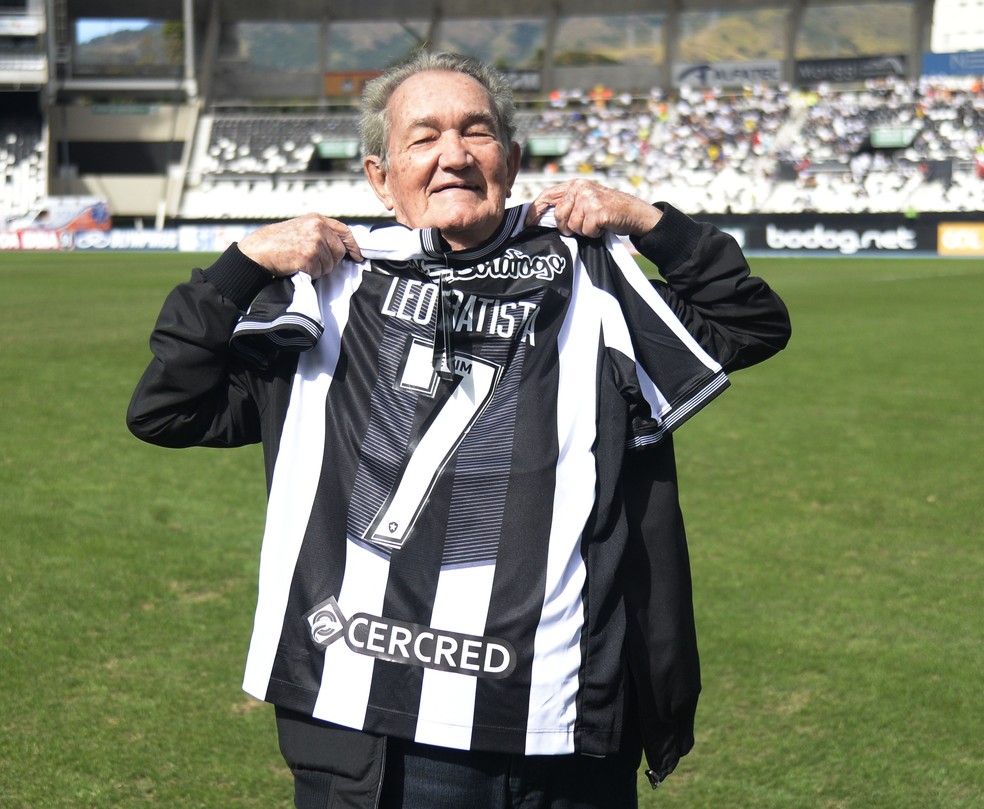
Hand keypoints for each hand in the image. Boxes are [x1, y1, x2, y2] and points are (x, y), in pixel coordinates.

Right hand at [238, 213, 363, 278]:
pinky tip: (297, 266)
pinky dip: (310, 274)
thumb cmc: (276, 241)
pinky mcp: (308, 257)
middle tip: (313, 261)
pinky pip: (318, 272)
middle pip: (339, 252)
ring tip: (301, 261)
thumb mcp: (300, 227)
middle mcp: (317, 228)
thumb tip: (341, 247)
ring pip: (330, 265)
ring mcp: (314, 242)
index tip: (358, 256)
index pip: (344, 231)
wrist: (257, 250)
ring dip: (318, 269)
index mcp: (317, 219)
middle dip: (330, 261)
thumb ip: (319, 232)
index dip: (353, 246)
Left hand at [526, 179, 661, 237]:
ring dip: (583, 231)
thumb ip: (567, 203)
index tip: (526, 223)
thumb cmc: (609, 211)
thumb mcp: (587, 200)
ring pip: (572, 226)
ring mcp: (589, 198)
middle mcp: (580, 187)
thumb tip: (540, 217)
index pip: (548, 195)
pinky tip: (603, 227)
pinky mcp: (598, 211)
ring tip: (596, 224)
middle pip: (559, 216)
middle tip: (584, 226)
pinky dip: (594, 234)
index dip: (535, 210)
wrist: (635, 213)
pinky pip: (586, 231)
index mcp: (575, 184)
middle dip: (568, 227)